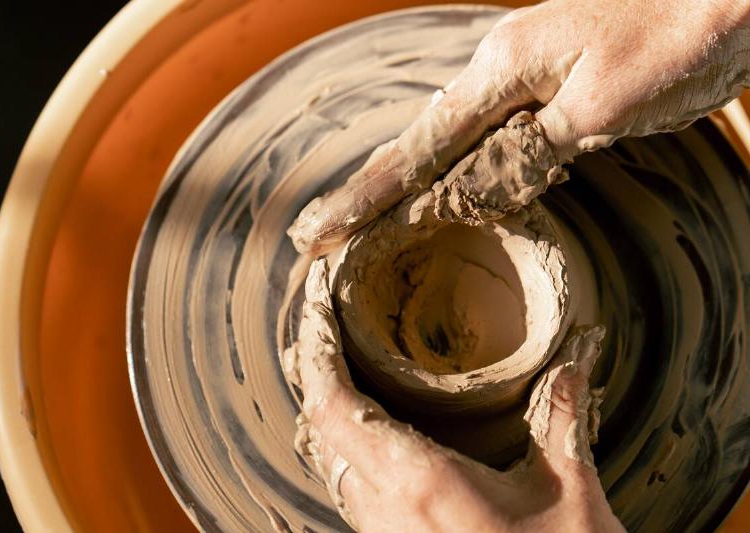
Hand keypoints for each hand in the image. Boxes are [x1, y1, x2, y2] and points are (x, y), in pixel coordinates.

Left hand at [284, 259, 624, 531]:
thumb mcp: (571, 494)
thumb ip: (564, 418)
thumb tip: (576, 358)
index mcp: (422, 483)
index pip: (335, 407)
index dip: (315, 354)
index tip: (314, 310)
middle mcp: (387, 510)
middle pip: (320, 428)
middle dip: (315, 372)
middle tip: (324, 325)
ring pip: (329, 460)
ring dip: (327, 411)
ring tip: (339, 364)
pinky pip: (350, 490)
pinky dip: (347, 447)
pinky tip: (370, 430)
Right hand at [288, 0, 749, 254]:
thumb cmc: (677, 38)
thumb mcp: (600, 107)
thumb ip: (531, 152)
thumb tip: (473, 194)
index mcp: (501, 70)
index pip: (417, 150)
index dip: (367, 198)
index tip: (322, 232)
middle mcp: (499, 70)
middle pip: (418, 144)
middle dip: (369, 194)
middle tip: (319, 234)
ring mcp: (521, 75)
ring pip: (448, 141)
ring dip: (405, 184)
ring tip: (358, 219)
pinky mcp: (547, 85)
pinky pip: (485, 136)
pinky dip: (453, 169)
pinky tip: (436, 186)